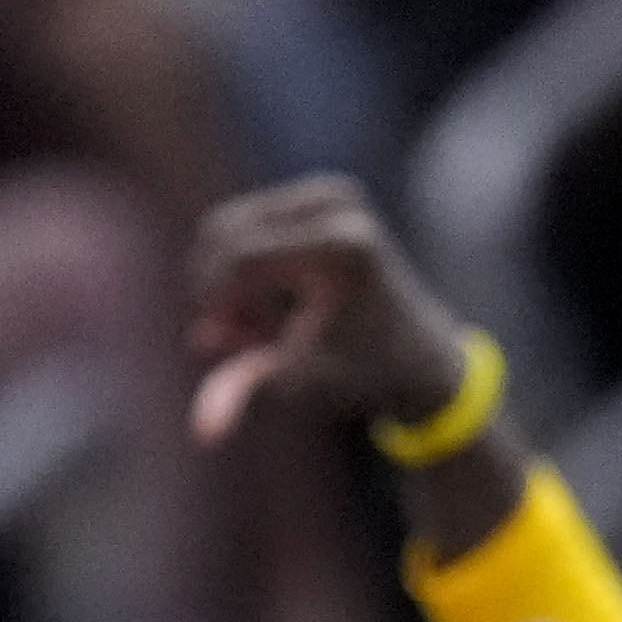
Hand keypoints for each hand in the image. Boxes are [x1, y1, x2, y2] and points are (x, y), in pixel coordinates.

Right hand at [186, 173, 477, 444]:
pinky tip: (271, 303)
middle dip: (215, 287)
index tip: (215, 341)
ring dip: (227, 279)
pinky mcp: (323, 189)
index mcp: (341, 246)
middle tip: (238, 337)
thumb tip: (203, 432)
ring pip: (229, 226)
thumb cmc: (360, 375)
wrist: (418, 352)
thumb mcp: (302, 383)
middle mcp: (338, 203)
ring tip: (262, 326)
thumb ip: (248, 389)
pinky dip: (242, 264)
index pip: (240, 254)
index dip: (212, 298)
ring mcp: (332, 189)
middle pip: (225, 230)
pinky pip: (247, 220)